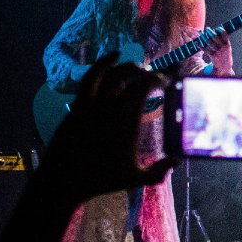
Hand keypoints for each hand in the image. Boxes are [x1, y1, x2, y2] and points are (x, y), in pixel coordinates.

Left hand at [44, 54, 176, 202]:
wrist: (64, 181)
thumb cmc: (102, 179)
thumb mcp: (136, 178)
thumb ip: (159, 171)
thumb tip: (177, 161)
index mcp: (126, 118)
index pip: (144, 86)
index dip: (157, 79)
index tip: (164, 81)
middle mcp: (108, 105)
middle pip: (125, 75)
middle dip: (140, 70)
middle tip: (149, 75)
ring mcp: (89, 104)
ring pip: (104, 73)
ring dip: (117, 64)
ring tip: (125, 60)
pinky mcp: (75, 107)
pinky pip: (87, 81)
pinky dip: (98, 69)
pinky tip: (103, 69)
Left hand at [202, 26, 231, 75]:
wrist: (225, 67)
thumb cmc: (225, 56)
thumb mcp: (227, 48)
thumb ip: (223, 41)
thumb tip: (215, 33)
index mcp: (227, 44)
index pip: (224, 34)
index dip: (220, 30)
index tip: (217, 28)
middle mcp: (223, 47)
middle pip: (215, 37)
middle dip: (210, 31)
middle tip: (207, 28)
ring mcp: (218, 51)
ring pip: (209, 42)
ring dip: (203, 36)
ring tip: (199, 32)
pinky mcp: (213, 55)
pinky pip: (205, 49)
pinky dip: (200, 45)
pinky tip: (196, 42)